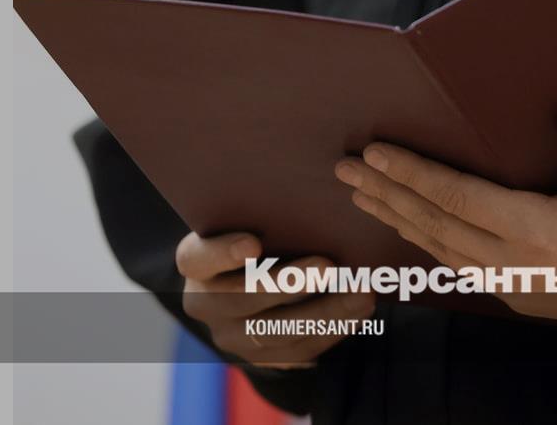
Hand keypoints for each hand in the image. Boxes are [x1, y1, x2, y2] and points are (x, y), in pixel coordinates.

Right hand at [176, 231, 375, 367]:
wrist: (252, 284)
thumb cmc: (259, 237)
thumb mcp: (250, 223)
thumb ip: (266, 217)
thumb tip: (311, 198)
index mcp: (195, 263)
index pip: (198, 258)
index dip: (222, 253)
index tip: (253, 243)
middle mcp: (205, 303)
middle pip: (242, 299)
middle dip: (288, 284)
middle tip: (328, 266)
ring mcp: (230, 336)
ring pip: (275, 331)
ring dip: (324, 312)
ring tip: (361, 293)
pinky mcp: (259, 358)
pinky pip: (297, 351)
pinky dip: (332, 331)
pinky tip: (359, 312)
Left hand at [334, 109, 556, 330]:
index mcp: (541, 230)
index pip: (458, 197)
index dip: (413, 173)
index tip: (375, 152)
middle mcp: (519, 263)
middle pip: (436, 224)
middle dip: (387, 194)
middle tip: (344, 171)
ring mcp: (519, 286)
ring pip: (442, 251)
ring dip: (399, 221)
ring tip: (363, 198)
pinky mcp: (525, 298)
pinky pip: (463, 270)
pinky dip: (429, 248)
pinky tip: (412, 232)